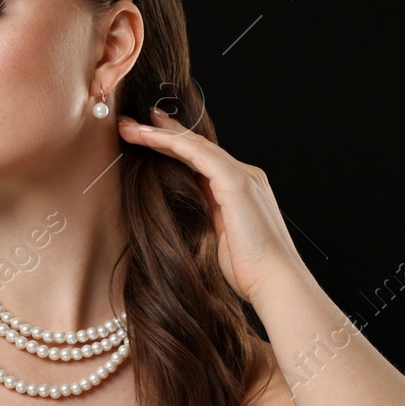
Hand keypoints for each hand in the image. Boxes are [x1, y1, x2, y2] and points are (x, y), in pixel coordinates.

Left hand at [118, 105, 305, 301]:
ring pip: (195, 146)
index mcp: (240, 189)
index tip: (148, 136)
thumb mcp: (218, 237)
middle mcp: (245, 176)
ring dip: (159, 134)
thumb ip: (205, 215)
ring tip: (129, 127)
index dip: (174, 146)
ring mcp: (243, 176)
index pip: (202, 160)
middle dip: (163, 133)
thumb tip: (181, 206)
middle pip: (197, 146)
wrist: (275, 282)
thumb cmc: (249, 270)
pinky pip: (198, 155)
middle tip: (131, 123)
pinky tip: (149, 138)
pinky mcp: (237, 183)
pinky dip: (172, 143)